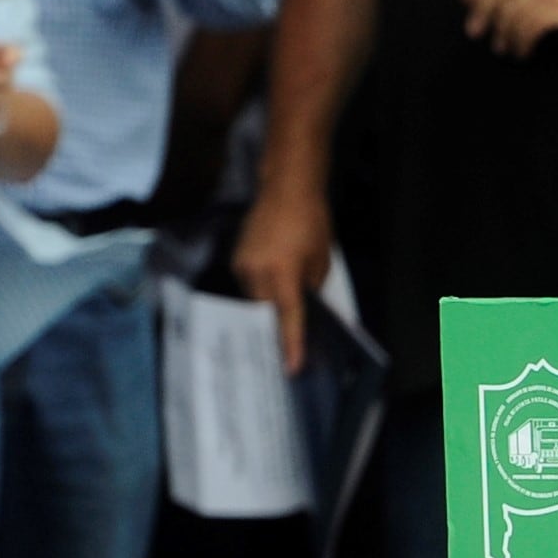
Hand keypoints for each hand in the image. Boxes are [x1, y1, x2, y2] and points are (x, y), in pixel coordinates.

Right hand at [234, 184, 332, 373]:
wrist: (286, 189)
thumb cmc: (312, 223)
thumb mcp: (320, 261)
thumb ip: (309, 288)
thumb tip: (302, 309)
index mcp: (282, 273)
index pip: (287, 317)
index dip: (290, 344)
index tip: (291, 368)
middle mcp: (256, 273)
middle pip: (263, 314)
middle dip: (273, 332)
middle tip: (283, 355)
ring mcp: (242, 266)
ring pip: (254, 301)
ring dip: (267, 311)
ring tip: (277, 327)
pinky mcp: (237, 260)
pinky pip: (250, 286)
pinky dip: (262, 294)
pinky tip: (271, 297)